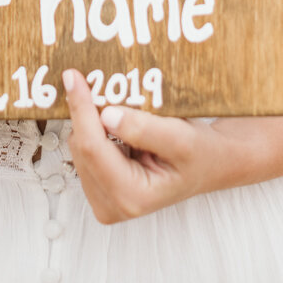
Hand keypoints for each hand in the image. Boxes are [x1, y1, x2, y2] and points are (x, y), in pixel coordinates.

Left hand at [62, 69, 243, 223]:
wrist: (209, 163)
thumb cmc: (199, 153)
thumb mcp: (180, 137)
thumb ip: (144, 128)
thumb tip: (105, 115)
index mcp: (132, 196)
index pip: (92, 148)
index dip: (81, 110)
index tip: (74, 77)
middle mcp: (113, 205)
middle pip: (82, 148)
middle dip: (85, 113)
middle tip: (93, 81)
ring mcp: (104, 200)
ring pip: (79, 147)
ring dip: (90, 121)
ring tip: (117, 107)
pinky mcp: (100, 189)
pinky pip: (84, 150)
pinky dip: (94, 130)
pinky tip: (113, 122)